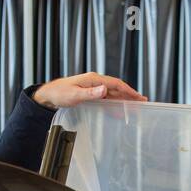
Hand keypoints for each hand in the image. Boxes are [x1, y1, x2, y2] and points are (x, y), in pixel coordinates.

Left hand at [32, 72, 146, 109]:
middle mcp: (95, 82)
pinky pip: (106, 99)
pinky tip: (118, 111)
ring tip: (134, 107)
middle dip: (130, 95)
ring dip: (123, 100)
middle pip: (117, 89)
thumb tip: (104, 89)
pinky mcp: (90, 95)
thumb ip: (90, 93)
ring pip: (112, 94)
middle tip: (142, 102)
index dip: (129, 91)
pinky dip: (114, 105)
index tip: (138, 97)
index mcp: (93, 79)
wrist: (49, 95)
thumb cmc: (59, 93)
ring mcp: (93, 88)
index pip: (116, 84)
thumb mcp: (74, 94)